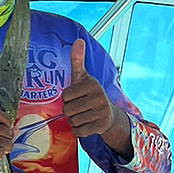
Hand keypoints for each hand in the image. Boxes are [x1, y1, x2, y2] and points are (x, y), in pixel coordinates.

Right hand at [0, 108, 13, 172]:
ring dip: (8, 145)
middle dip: (9, 136)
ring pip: (1, 141)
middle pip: (1, 129)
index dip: (6, 120)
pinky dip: (1, 153)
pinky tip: (0, 153)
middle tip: (9, 140)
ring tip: (7, 148)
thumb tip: (15, 129)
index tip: (9, 126)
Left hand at [62, 39, 130, 154]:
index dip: (67, 98)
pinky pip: (78, 131)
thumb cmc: (90, 94)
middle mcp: (98, 97)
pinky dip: (78, 130)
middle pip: (67, 110)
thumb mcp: (83, 78)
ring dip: (74, 121)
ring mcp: (101, 112)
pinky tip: (86, 124)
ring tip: (83, 115)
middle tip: (79, 108)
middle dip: (69, 111)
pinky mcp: (101, 126)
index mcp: (92, 84)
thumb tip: (78, 40)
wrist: (108, 114)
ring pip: (72, 121)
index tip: (76, 97)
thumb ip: (77, 61)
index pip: (64, 96)